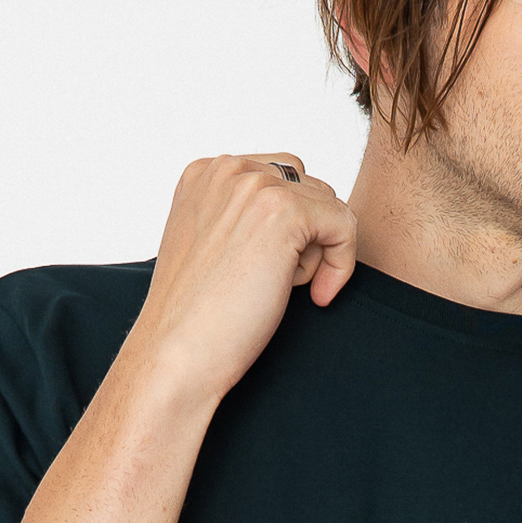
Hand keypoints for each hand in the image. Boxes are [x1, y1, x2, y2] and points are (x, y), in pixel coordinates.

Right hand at [126, 152, 357, 409]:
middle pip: (309, 189)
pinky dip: (341, 265)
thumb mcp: (212, 246)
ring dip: (315, 254)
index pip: (281, 179)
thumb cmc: (196, 317)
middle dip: (305, 238)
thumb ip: (243, 218)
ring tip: (276, 287)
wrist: (177, 354)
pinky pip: (344, 225)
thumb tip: (302, 219)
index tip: (271, 273)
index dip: (291, 230)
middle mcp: (227, 169)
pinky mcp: (283, 212)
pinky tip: (317, 296)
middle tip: (273, 284)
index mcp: (205, 173)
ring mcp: (254, 186)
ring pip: (327, 208)